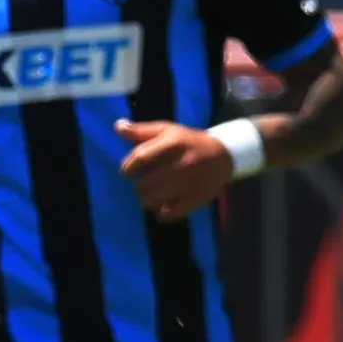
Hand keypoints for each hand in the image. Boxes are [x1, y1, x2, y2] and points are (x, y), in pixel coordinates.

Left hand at [113, 118, 236, 221]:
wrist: (224, 155)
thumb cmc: (189, 142)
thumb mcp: (167, 130)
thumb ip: (141, 131)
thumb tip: (118, 126)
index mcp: (172, 144)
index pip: (138, 159)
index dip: (128, 168)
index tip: (130, 171)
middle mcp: (180, 165)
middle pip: (143, 185)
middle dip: (140, 185)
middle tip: (147, 182)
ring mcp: (188, 184)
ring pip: (152, 201)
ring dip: (149, 199)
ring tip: (156, 192)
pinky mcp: (195, 199)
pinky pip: (167, 214)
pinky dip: (161, 212)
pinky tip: (165, 205)